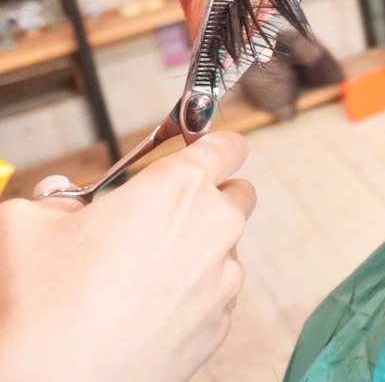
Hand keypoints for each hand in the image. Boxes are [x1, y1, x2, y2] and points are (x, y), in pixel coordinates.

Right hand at [0, 133, 256, 381]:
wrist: (57, 381)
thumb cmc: (44, 305)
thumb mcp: (29, 224)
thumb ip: (57, 198)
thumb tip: (62, 199)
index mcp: (179, 187)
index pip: (226, 145)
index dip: (210, 145)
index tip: (196, 150)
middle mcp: (215, 227)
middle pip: (238, 192)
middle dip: (209, 195)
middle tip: (162, 213)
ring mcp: (224, 278)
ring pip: (227, 246)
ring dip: (199, 247)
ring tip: (141, 270)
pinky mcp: (221, 322)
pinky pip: (218, 292)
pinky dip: (194, 291)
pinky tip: (147, 306)